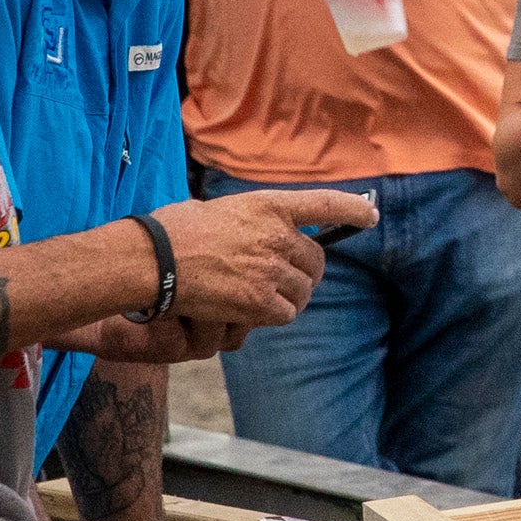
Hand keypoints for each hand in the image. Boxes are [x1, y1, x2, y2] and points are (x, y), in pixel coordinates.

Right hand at [156, 188, 378, 328]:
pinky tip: (252, 311)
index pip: (324, 204)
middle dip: (304, 273)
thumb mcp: (217, 208)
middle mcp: (277, 235)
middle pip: (315, 261)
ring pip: (303, 291)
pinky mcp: (260, 301)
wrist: (151, 260)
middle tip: (282, 279)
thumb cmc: (172, 232)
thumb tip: (258, 232)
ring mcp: (271, 269)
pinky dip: (274, 316)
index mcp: (268, 205)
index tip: (370, 214)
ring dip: (289, 297)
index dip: (353, 209)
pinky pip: (286, 314)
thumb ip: (248, 219)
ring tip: (260, 296)